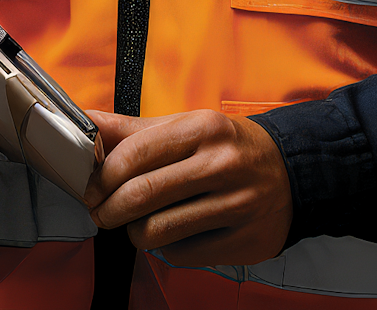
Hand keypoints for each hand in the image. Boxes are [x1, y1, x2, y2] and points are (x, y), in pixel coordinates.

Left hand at [83, 110, 291, 266]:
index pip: (135, 154)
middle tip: (103, 211)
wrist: (291, 171)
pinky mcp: (242, 241)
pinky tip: (173, 233)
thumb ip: (133, 129)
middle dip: (109, 210)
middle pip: (141, 196)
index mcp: (203, 128)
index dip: (102, 176)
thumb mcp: (185, 126)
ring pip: (157, 232)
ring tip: (138, 223)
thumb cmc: (226, 146)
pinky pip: (181, 255)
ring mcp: (235, 205)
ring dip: (135, 232)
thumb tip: (85, 121)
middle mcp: (221, 164)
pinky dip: (165, 248)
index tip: (91, 187)